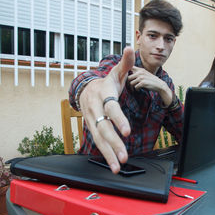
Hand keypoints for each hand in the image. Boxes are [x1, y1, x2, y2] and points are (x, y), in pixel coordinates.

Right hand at [79, 47, 134, 173]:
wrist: (85, 89)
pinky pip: (97, 141)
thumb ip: (125, 63)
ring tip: (118, 167)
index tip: (127, 132)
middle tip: (124, 157)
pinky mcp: (91, 127)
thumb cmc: (105, 83)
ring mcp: (92, 120)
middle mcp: (95, 109)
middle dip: (114, 143)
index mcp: (103, 95)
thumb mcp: (115, 73)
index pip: (111, 108)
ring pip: (99, 138)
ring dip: (108, 153)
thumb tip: (129, 48)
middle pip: (104, 128)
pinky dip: (105, 154)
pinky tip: (113, 164)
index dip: (118, 120)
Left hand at [128, 66, 173, 106]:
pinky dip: (137, 89)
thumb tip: (128, 74)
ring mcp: (141, 77)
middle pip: (128, 77)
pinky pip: (135, 87)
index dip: (125, 69)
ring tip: (136, 88)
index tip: (121, 71)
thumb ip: (138, 73)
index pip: (130, 67)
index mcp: (140, 70)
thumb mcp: (145, 74)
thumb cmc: (151, 80)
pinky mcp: (143, 83)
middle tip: (131, 86)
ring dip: (133, 87)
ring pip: (131, 83)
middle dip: (129, 83)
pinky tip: (139, 89)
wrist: (159, 85)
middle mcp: (140, 72)